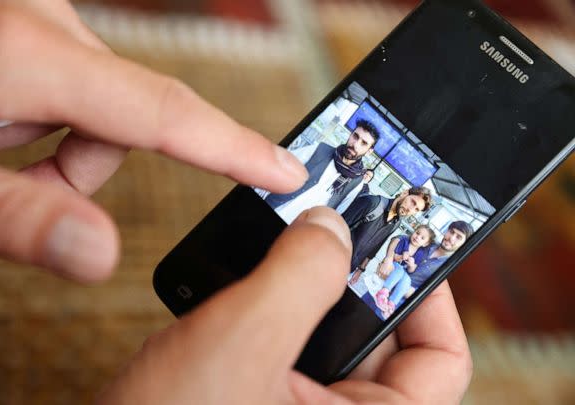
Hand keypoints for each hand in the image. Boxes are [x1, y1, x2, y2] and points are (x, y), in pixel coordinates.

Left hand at [0, 0, 306, 281]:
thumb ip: (11, 216)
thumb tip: (101, 258)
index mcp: (27, 54)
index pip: (167, 112)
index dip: (234, 148)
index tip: (286, 170)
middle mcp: (44, 20)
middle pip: (128, 115)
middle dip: (81, 165)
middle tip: (11, 182)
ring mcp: (38, 14)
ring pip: (99, 102)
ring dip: (58, 142)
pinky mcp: (29, 20)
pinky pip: (73, 78)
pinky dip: (44, 113)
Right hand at [98, 208, 471, 404]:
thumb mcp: (240, 344)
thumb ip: (297, 275)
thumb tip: (332, 228)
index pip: (439, 360)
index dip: (431, 296)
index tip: (403, 246)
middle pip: (381, 338)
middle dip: (353, 282)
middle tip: (332, 232)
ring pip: (325, 337)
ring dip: (304, 291)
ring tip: (285, 253)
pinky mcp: (261, 401)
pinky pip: (285, 346)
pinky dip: (270, 310)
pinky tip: (243, 286)